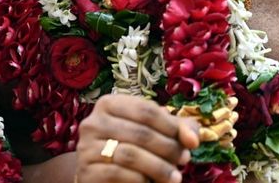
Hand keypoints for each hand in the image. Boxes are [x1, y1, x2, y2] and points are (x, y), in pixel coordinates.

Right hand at [75, 94, 198, 182]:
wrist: (103, 175)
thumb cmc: (134, 148)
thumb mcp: (154, 133)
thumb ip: (177, 129)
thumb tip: (193, 139)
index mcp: (108, 104)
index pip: (146, 110)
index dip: (173, 127)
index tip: (191, 144)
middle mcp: (93, 122)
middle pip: (140, 133)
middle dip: (169, 149)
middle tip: (184, 161)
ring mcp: (86, 146)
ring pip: (130, 154)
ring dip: (159, 168)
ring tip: (175, 177)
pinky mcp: (86, 170)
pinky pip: (118, 174)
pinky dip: (141, 180)